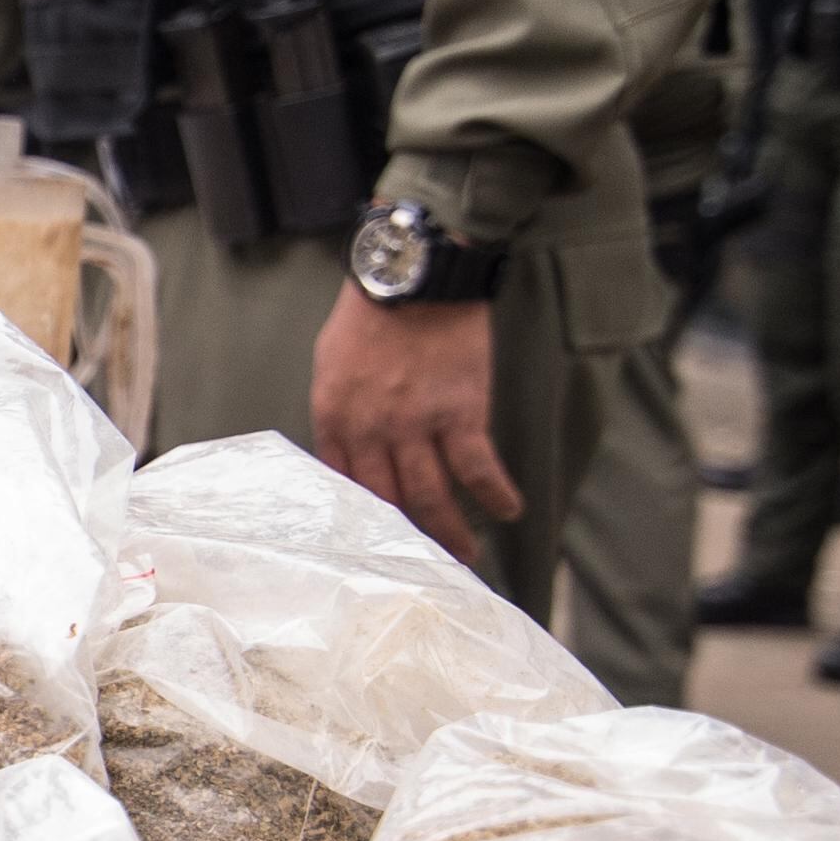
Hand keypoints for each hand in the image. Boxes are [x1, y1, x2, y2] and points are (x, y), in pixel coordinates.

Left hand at [309, 286, 519, 567]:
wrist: (415, 275)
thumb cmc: (370, 315)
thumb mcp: (331, 364)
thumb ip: (339, 412)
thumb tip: (348, 452)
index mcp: (333, 418)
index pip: (343, 485)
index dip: (361, 519)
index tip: (376, 544)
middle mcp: (370, 430)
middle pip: (388, 502)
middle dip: (406, 540)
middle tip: (424, 565)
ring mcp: (415, 424)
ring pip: (431, 497)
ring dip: (451, 533)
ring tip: (466, 557)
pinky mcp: (460, 412)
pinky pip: (477, 467)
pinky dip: (495, 494)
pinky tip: (508, 510)